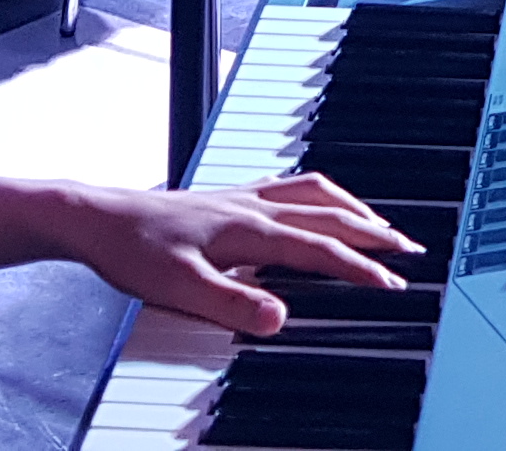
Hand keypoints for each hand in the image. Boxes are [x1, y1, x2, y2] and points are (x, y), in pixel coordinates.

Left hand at [56, 173, 419, 334]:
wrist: (97, 218)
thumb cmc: (133, 250)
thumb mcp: (180, 287)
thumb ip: (232, 303)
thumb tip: (279, 317)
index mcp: (250, 228)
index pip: (320, 248)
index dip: (360, 266)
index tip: (393, 282)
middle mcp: (253, 206)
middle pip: (330, 213)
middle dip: (374, 231)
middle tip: (409, 248)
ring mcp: (242, 198)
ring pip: (314, 193)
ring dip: (353, 207)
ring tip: (378, 224)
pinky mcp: (228, 197)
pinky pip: (291, 187)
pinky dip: (320, 195)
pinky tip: (317, 204)